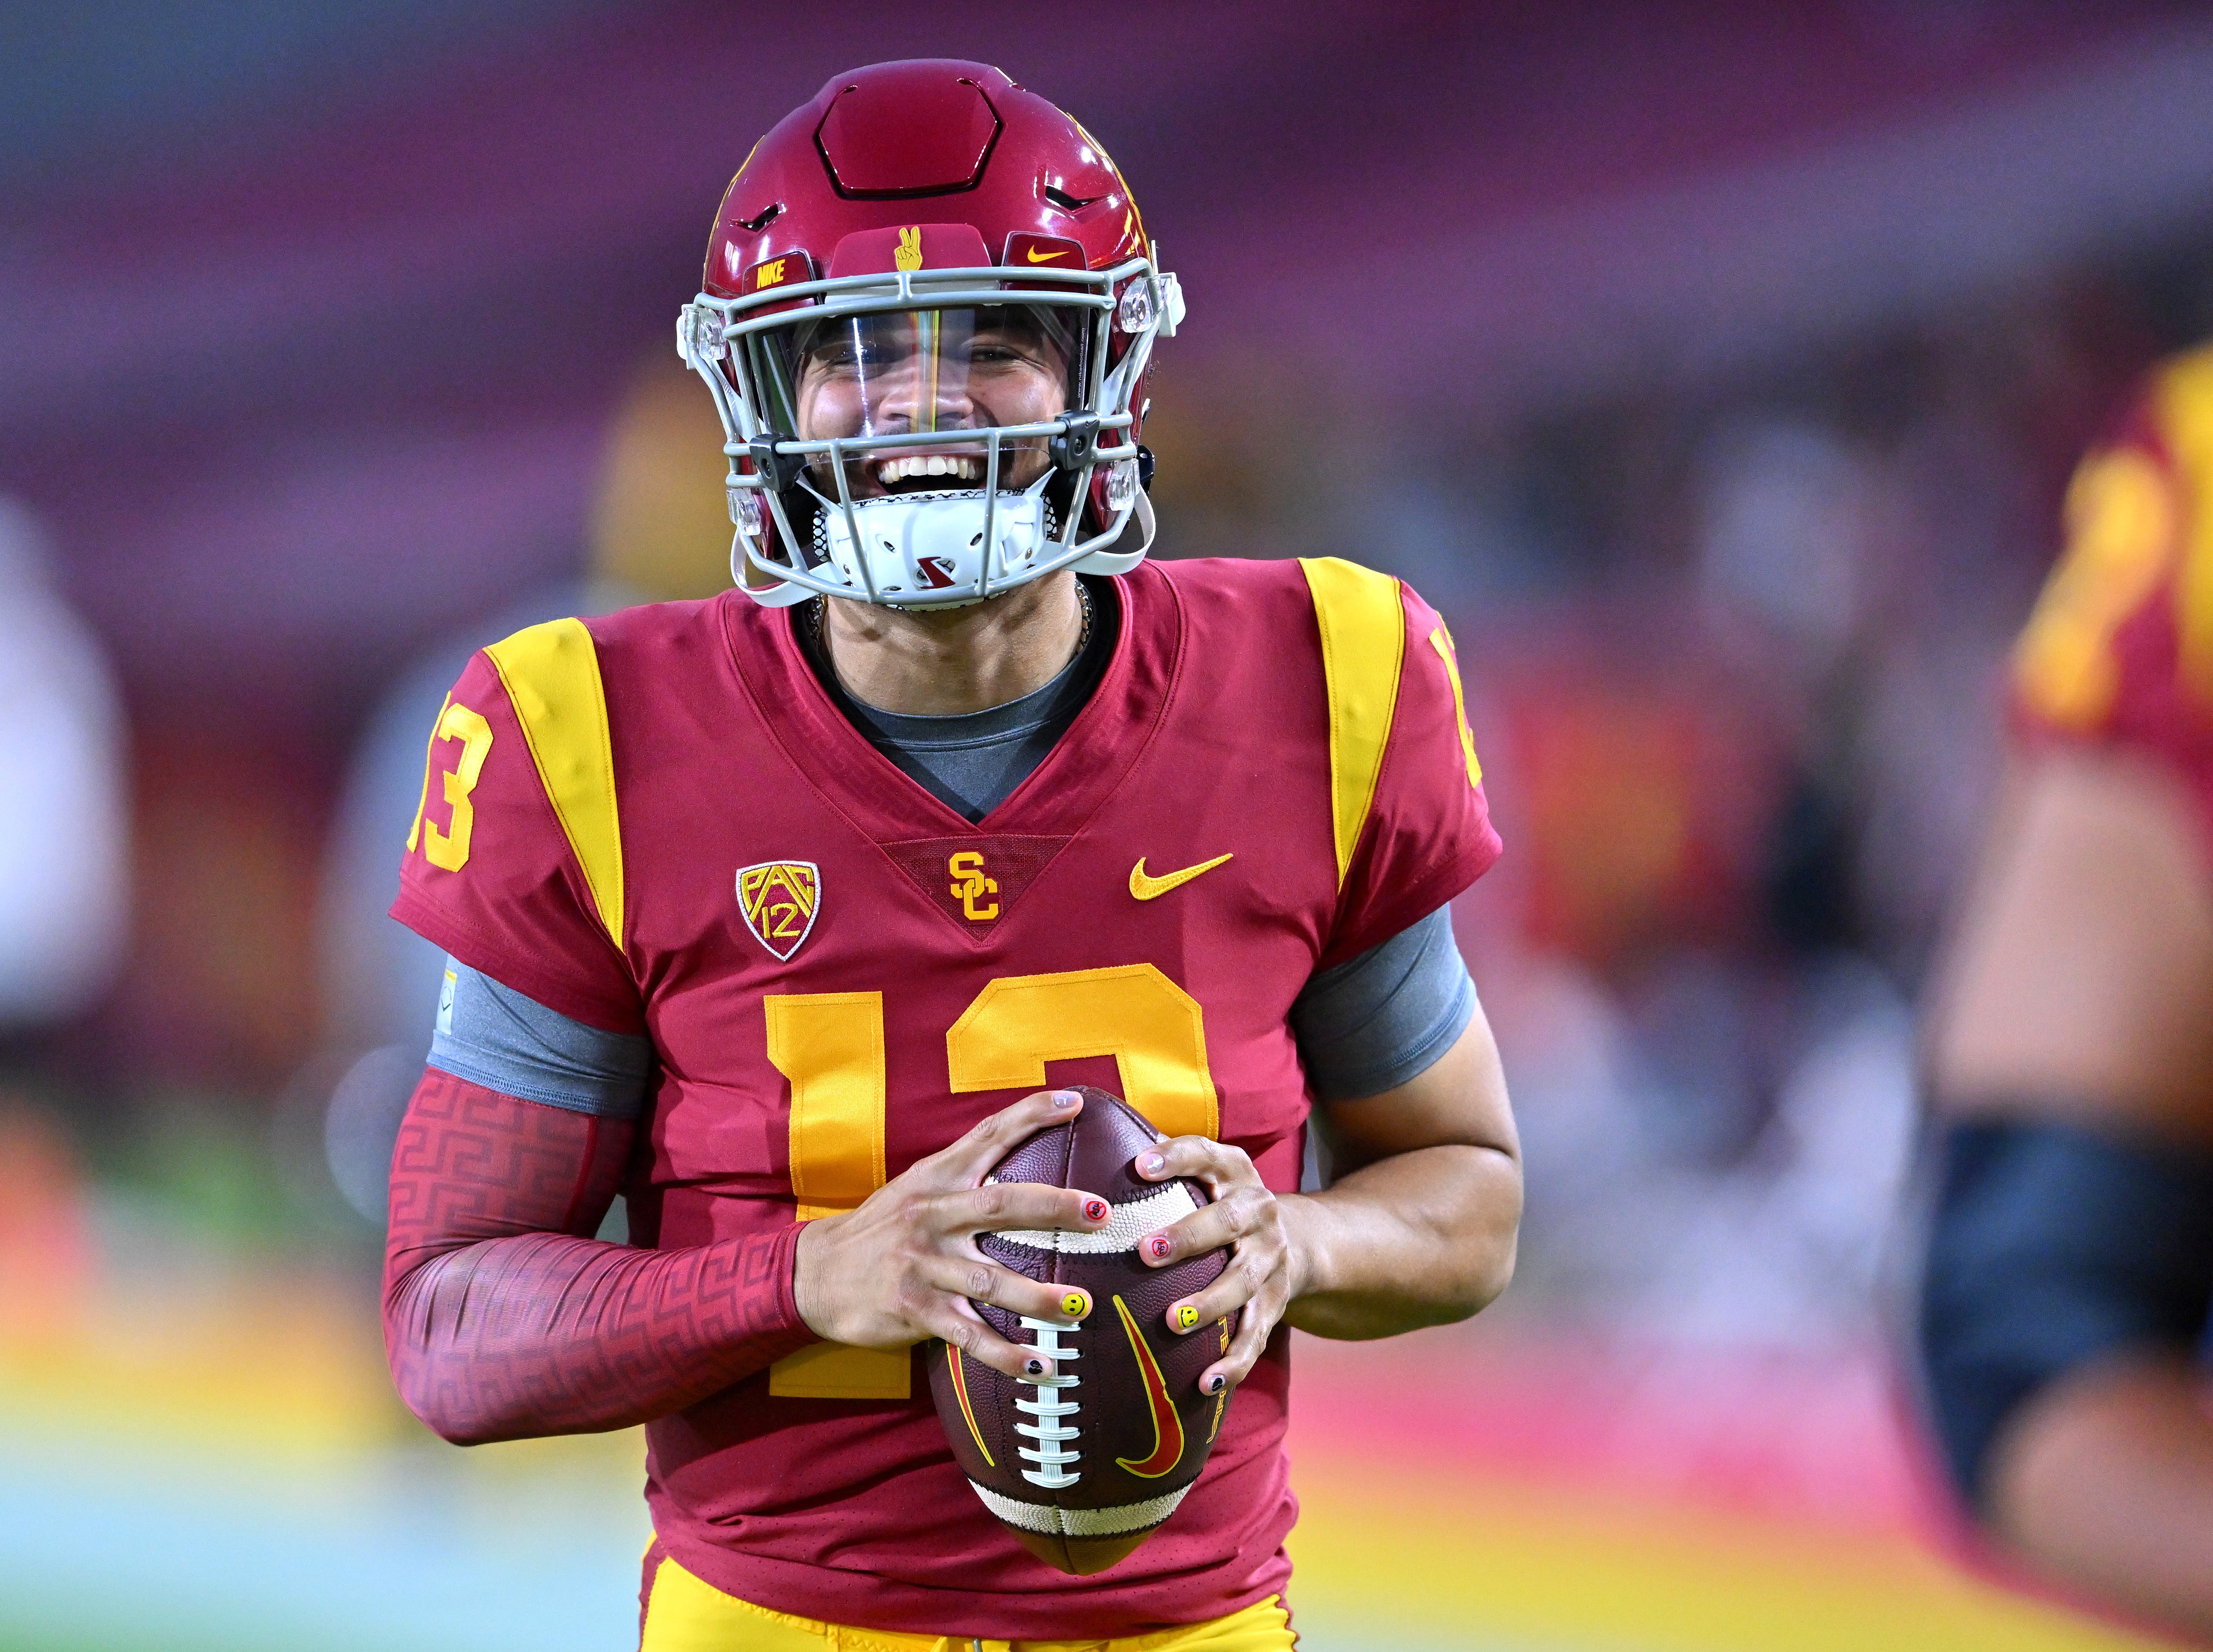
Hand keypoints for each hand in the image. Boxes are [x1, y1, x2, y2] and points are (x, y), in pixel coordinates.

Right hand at [791, 1088, 1110, 1380]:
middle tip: (1100, 1212)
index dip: (1030, 1115)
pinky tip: (1038, 1366)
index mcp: (936, 1178)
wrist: (815, 1274)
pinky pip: (968, 1335)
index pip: (988, 1136)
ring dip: (1040, 1297)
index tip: (1073, 1101)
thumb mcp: (917, 1188)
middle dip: (1054, 1208)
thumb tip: (1027, 1155)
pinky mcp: (914, 1310)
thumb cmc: (881, 1228)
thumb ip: (965, 1172)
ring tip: (1081, 1305)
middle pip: (1001, 1206)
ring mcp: (923, 1265)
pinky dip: (1004, 1354)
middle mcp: (932, 1216)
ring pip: (991, 1280)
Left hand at [1134, 1138, 1306, 1395]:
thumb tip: (1090, 1134)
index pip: (1206, 1155)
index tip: (1139, 1165)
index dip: (1176, 1158)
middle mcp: (1259, 1212)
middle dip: (1189, 1237)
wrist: (1298, 1240)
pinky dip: (1233, 1362)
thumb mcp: (1204, 1172)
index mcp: (1234, 1173)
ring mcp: (1271, 1261)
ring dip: (1209, 1303)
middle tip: (1146, 1251)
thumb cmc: (1220, 1202)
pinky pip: (1256, 1337)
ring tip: (1172, 1320)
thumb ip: (1160, 1158)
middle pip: (1228, 1222)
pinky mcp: (1275, 1304)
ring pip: (1243, 1283)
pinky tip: (1205, 1382)